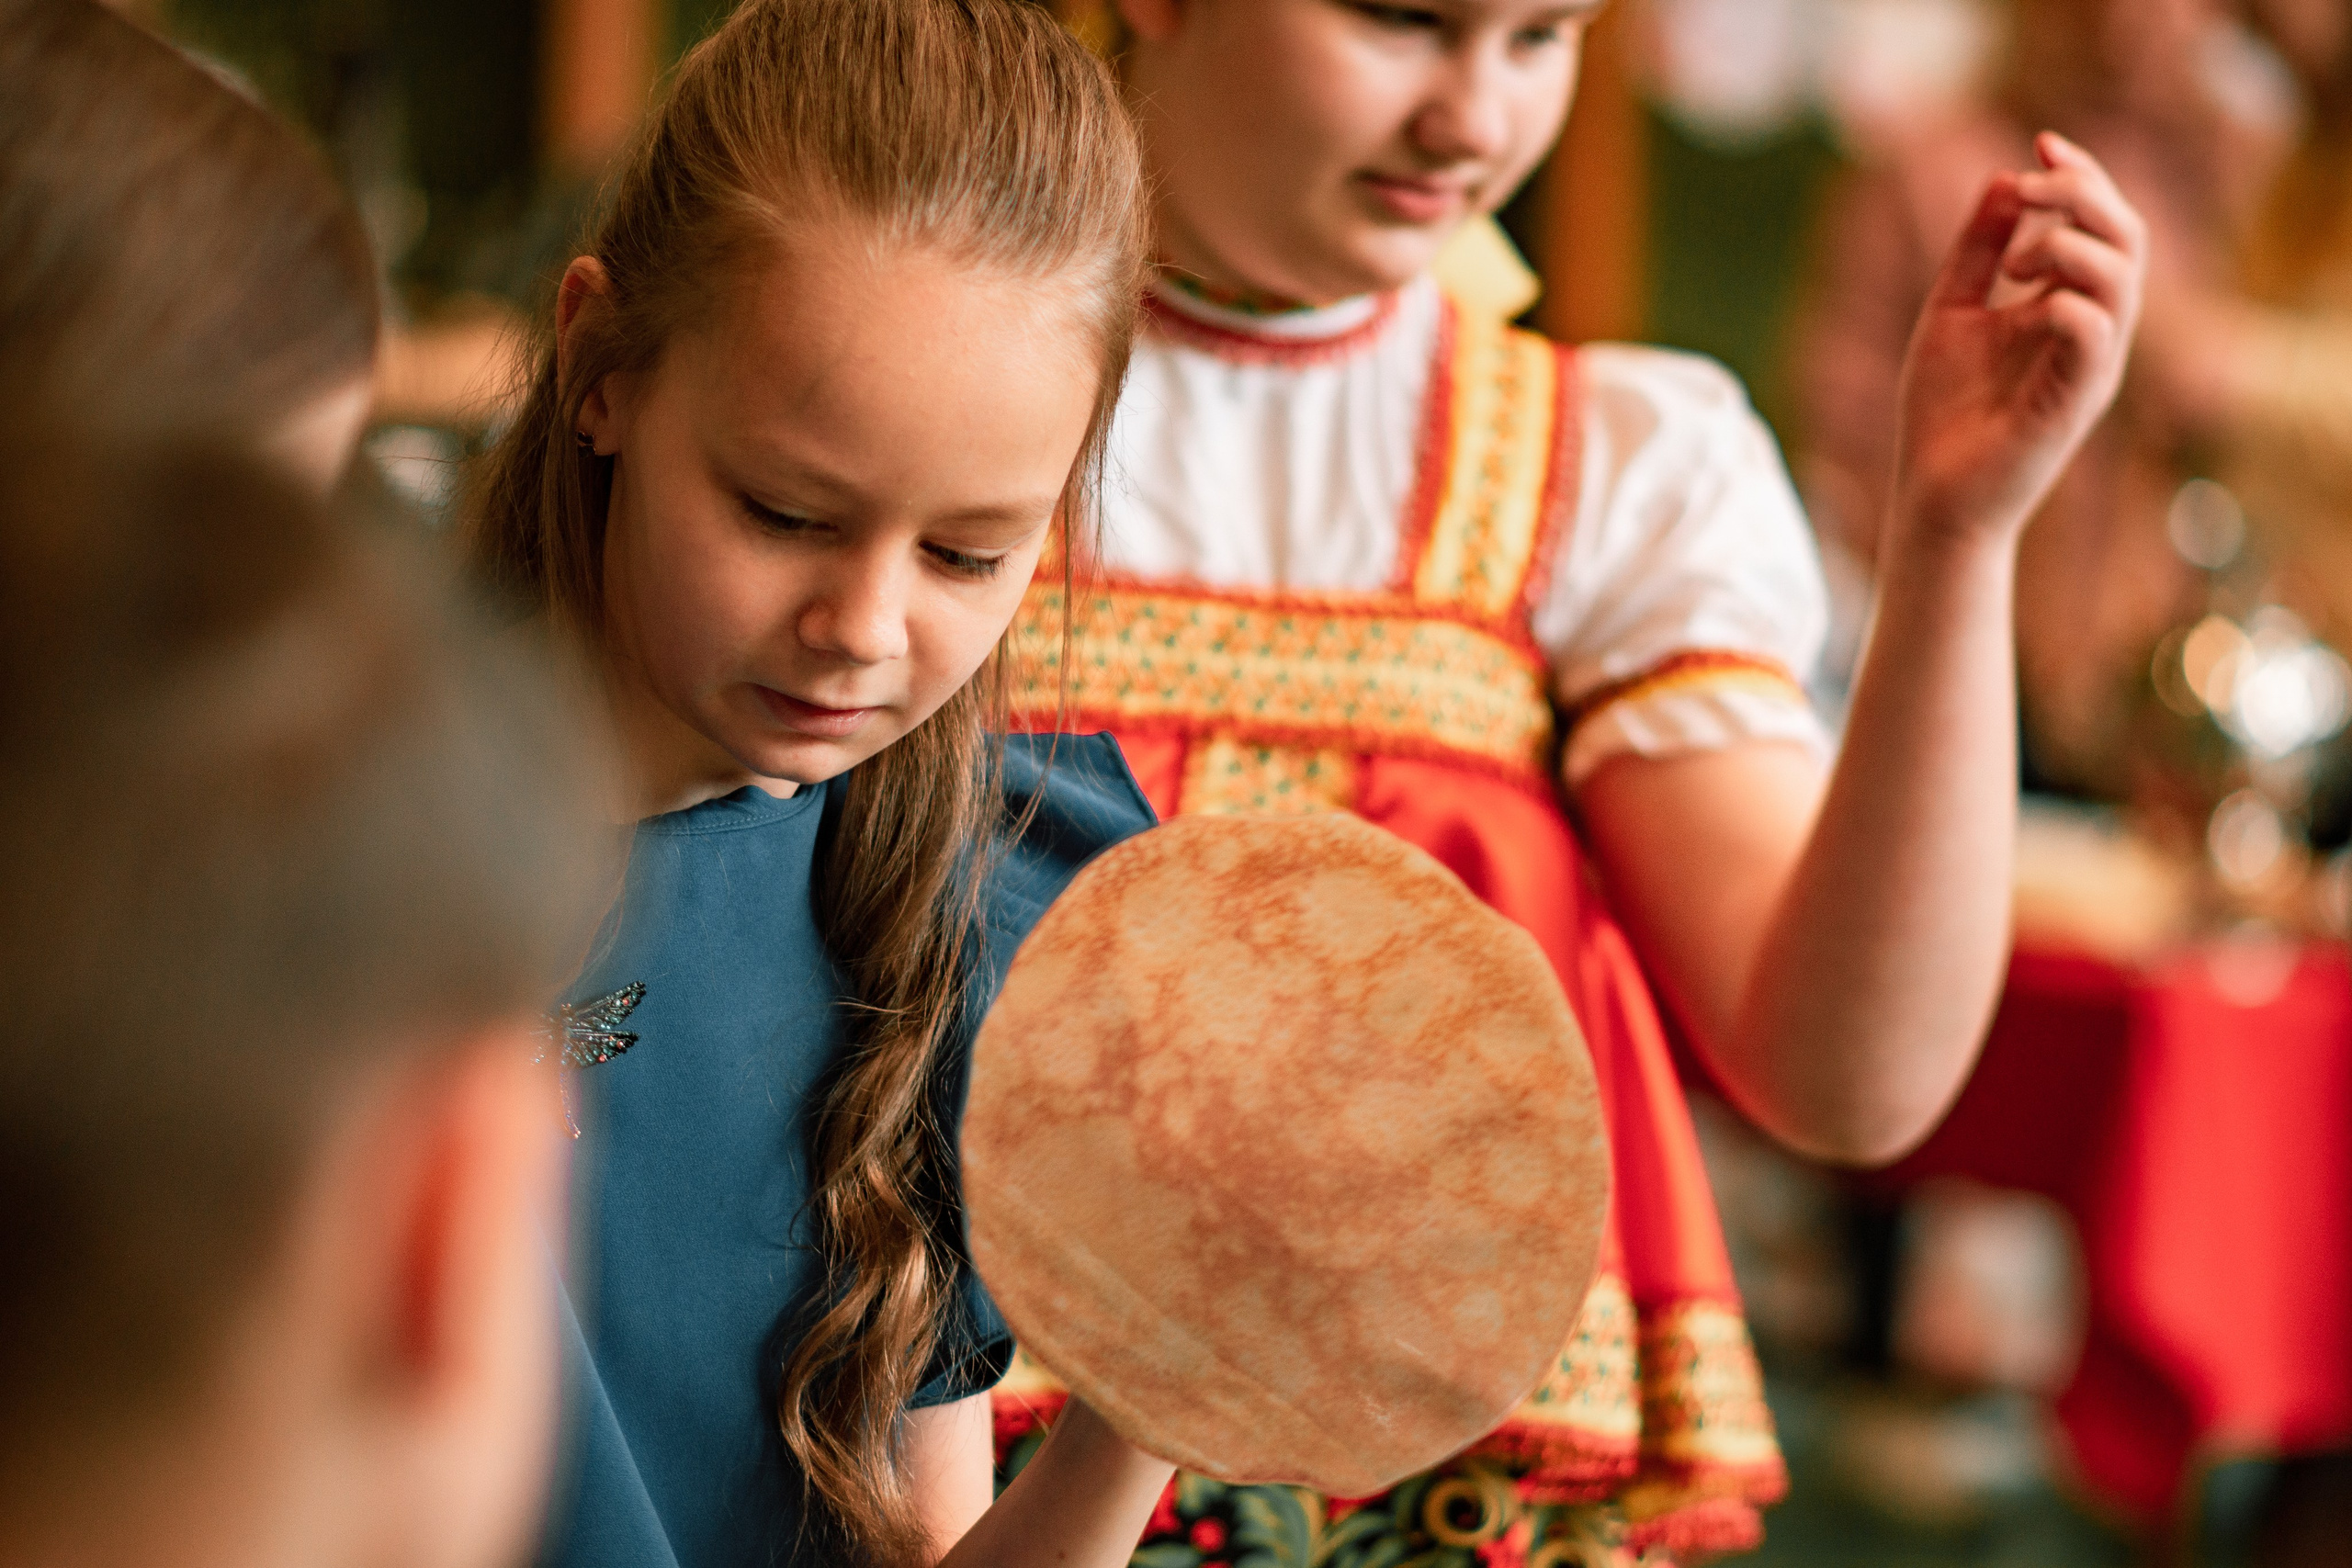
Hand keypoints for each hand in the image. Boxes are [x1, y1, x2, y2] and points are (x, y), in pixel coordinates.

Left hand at [1891, 133, 2147, 547]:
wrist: (1931, 498)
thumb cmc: (1943, 414)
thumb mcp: (1952, 312)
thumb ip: (1977, 250)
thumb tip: (2002, 179)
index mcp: (2069, 308)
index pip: (2104, 225)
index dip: (2082, 175)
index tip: (2037, 140)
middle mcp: (2092, 334)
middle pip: (2128, 238)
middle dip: (2084, 193)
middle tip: (2028, 183)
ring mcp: (2088, 368)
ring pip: (2121, 279)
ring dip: (2067, 244)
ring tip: (2011, 262)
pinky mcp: (2072, 403)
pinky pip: (2094, 334)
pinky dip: (2067, 300)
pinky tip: (2023, 297)